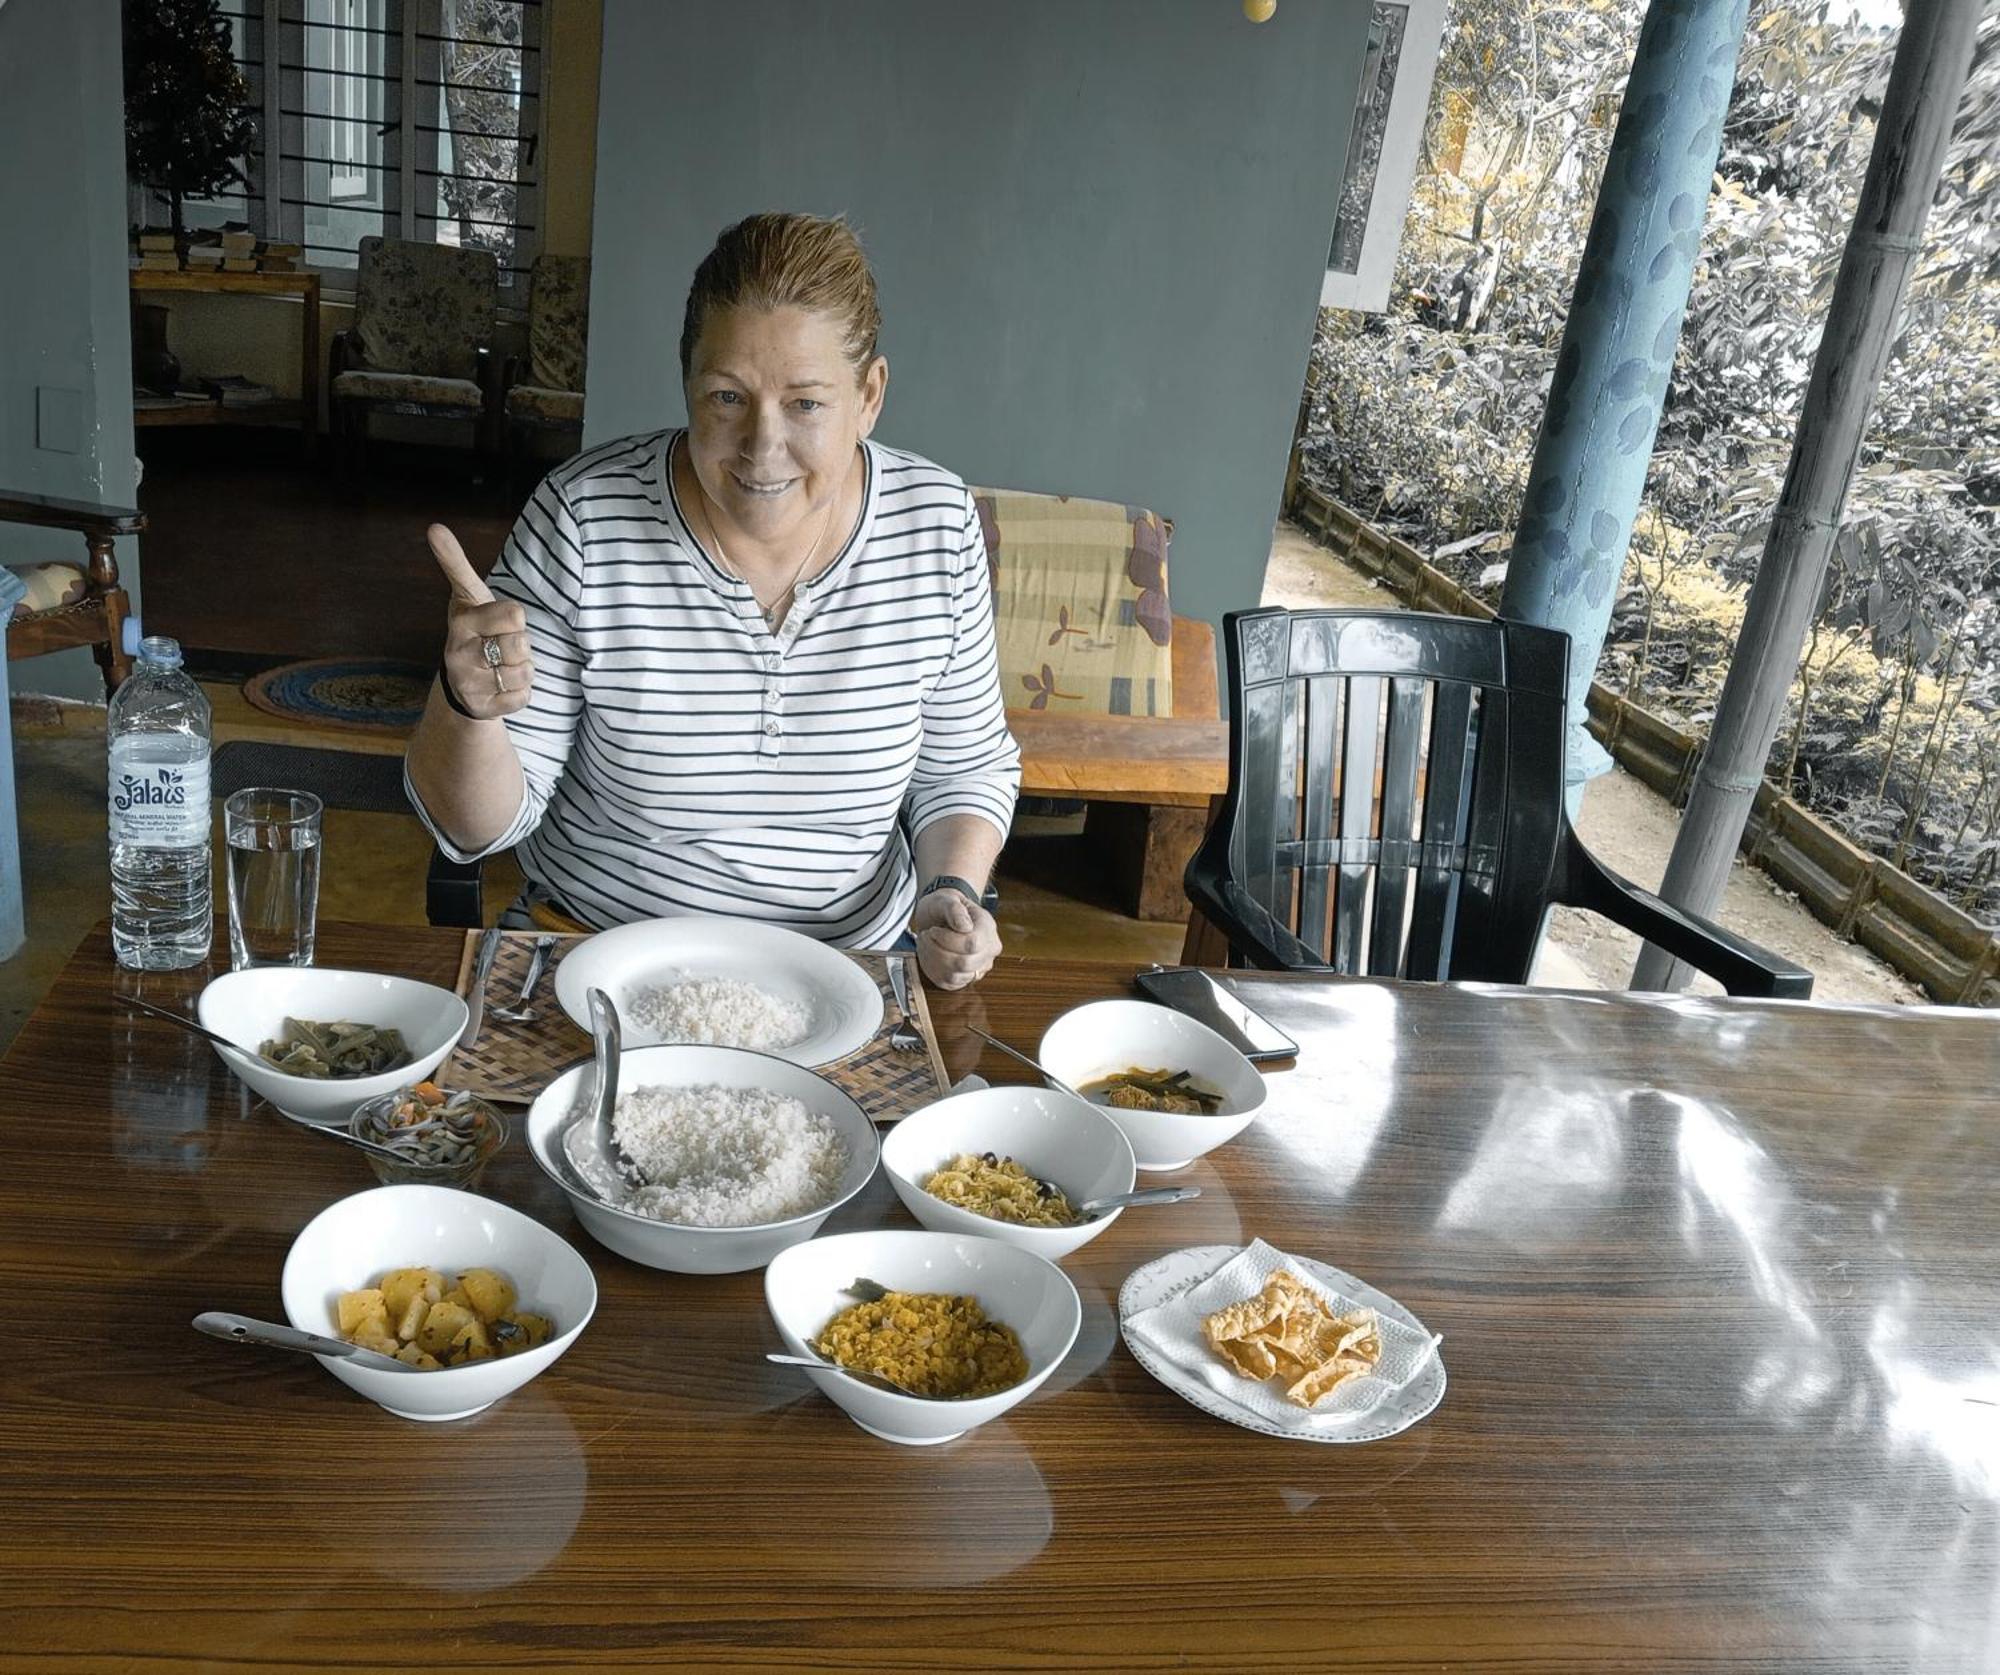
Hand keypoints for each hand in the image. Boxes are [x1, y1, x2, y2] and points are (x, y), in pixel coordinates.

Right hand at [429, 522, 532, 719]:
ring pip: (525, 671)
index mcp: (460, 625)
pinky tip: (503, 686)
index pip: (515, 614)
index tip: (499, 622)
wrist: (462, 682)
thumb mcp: (467, 596)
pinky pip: (524, 696)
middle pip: (521, 644)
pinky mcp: (484, 709)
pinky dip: (522, 691)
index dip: (515, 618)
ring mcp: (470, 685)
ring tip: (502, 665)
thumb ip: (455, 563)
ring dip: (523, 668)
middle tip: (501, 646)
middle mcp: (459, 657)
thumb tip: (434, 527)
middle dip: (520, 645)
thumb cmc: (474, 630)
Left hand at [910, 886, 999, 989]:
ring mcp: (979, 967)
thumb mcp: (947, 899)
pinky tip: (928, 955)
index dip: (947, 940)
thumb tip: (964, 926)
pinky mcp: (965, 978)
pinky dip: (932, 971)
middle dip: (937, 951)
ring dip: (933, 961)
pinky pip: (948, 983)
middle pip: (964, 964)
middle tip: (926, 936)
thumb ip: (954, 910)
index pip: (972, 944)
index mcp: (988, 928)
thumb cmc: (945, 907)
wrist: (941, 916)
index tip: (934, 930)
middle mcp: (989, 950)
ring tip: (926, 944)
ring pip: (955, 976)